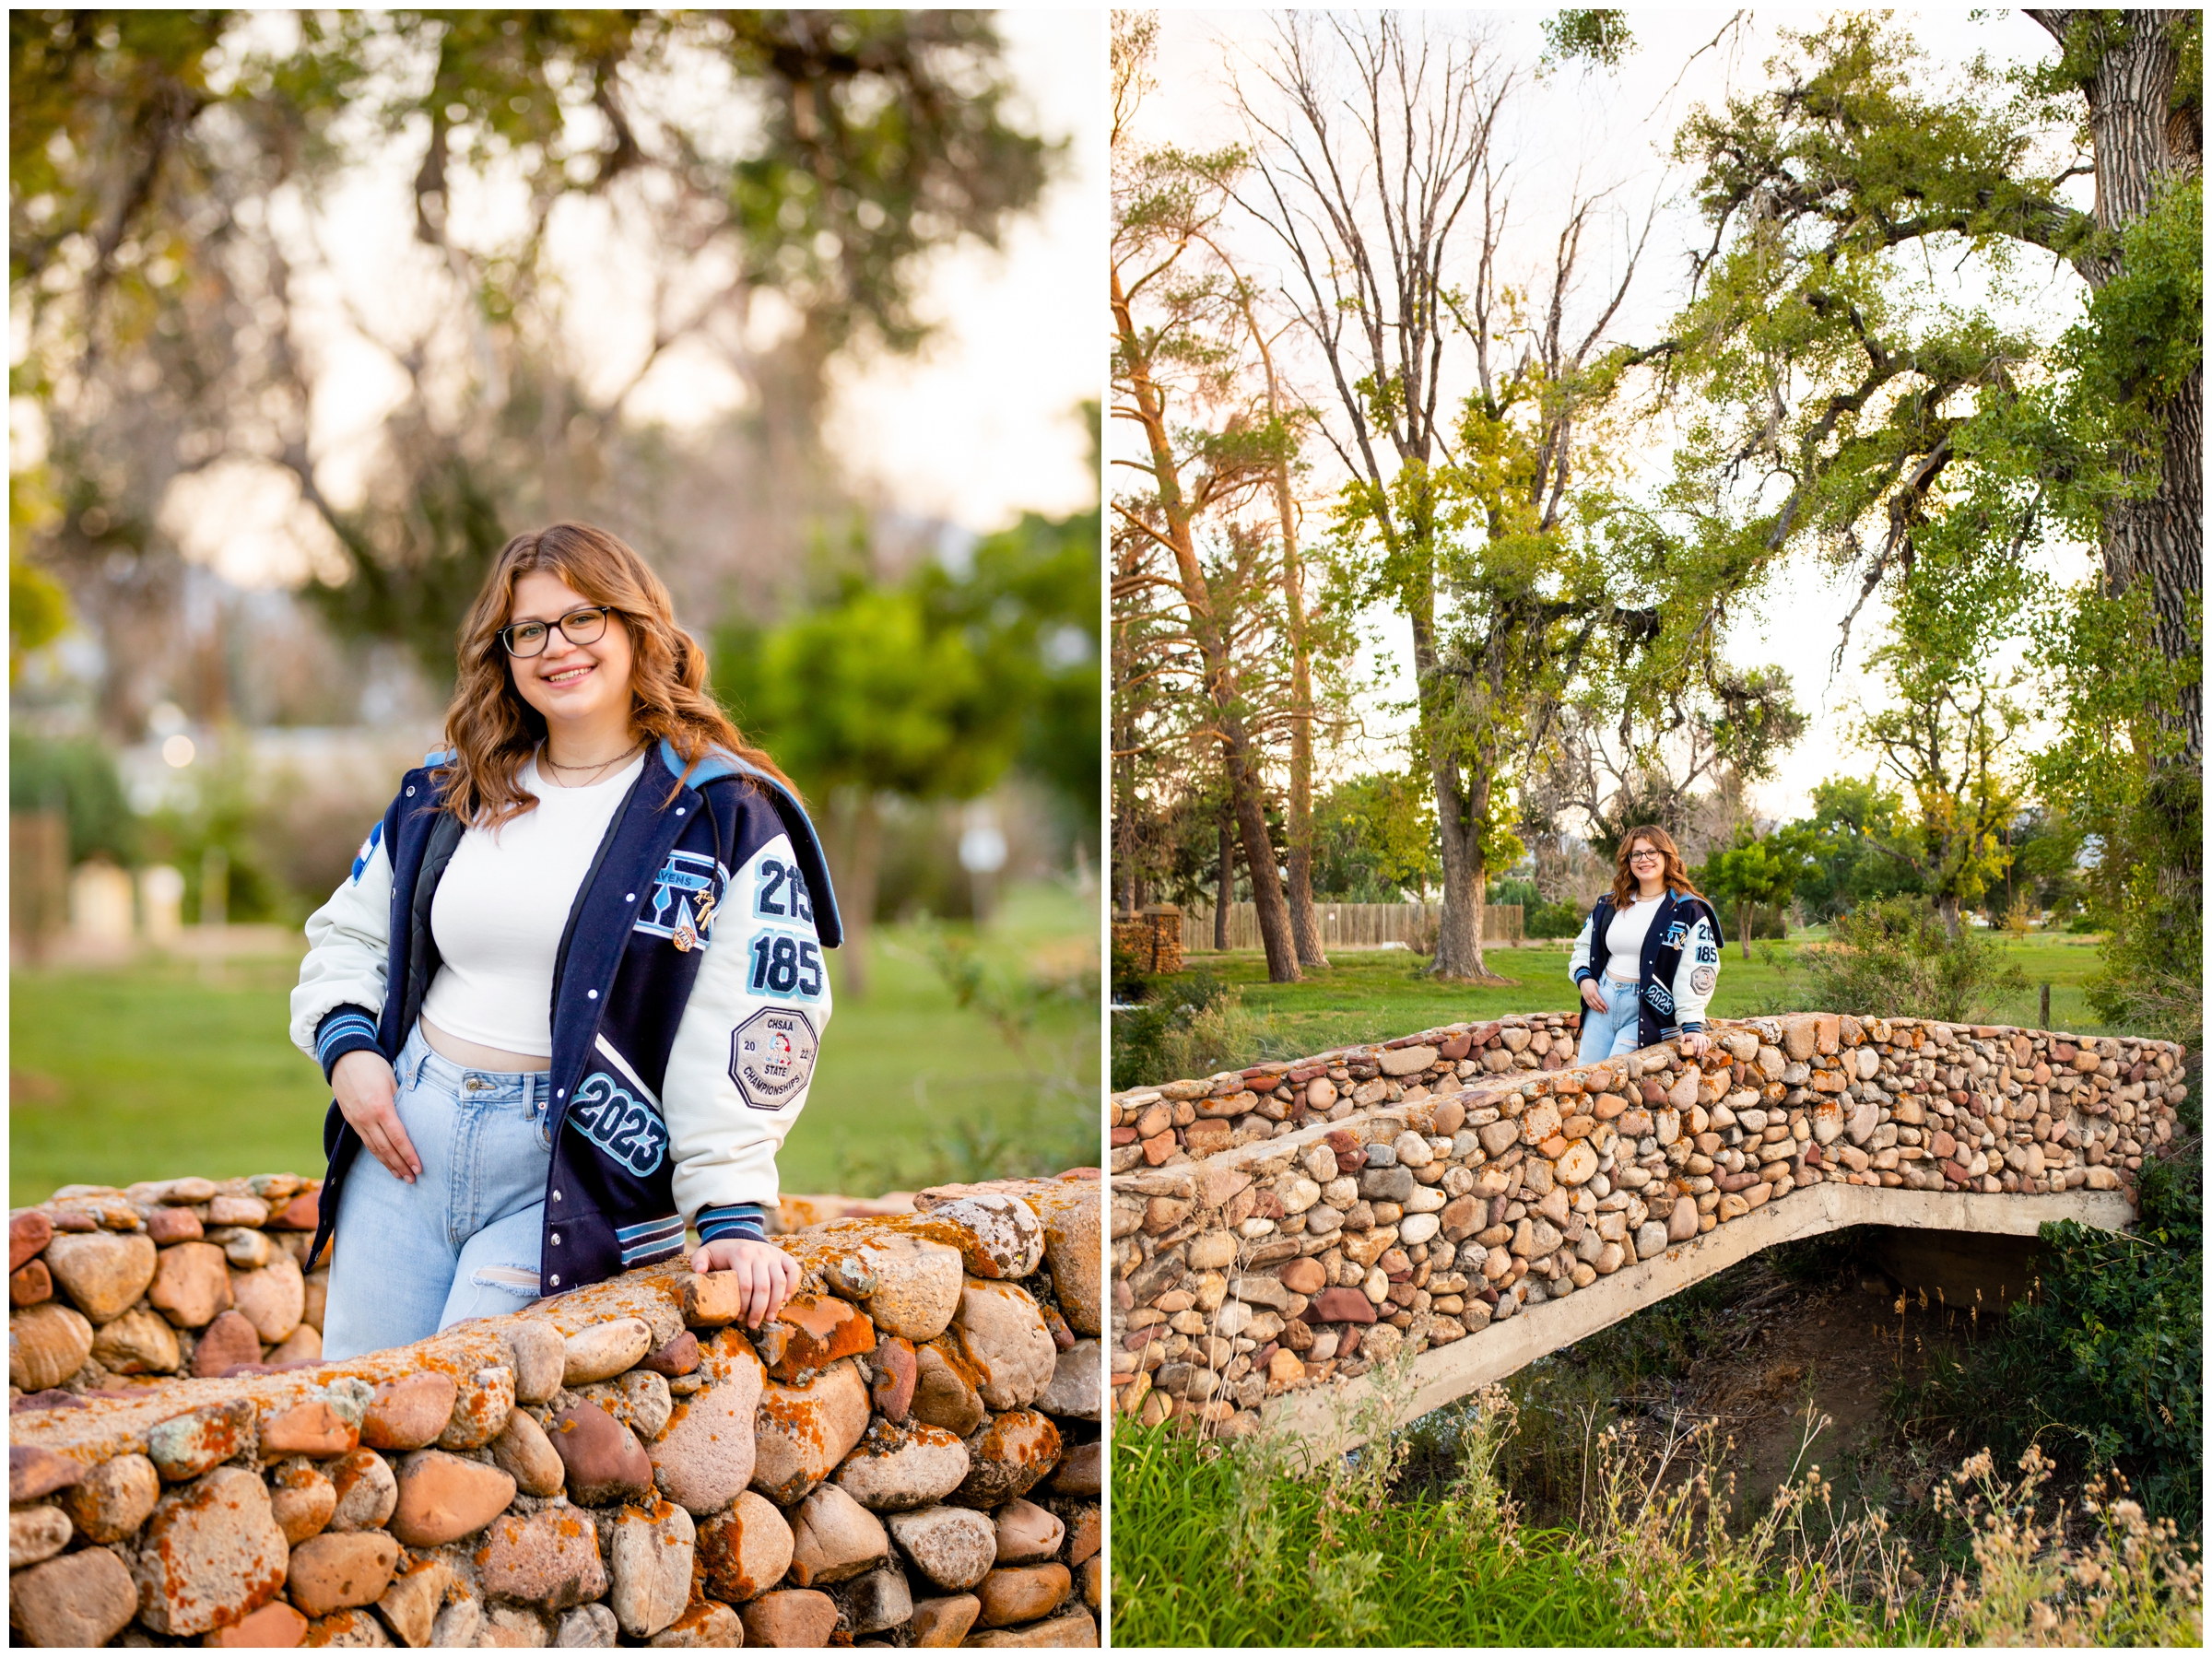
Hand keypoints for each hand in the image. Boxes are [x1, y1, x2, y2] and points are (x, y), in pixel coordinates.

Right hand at [333, 1049, 419, 1183]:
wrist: (344, 1057)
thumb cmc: (374, 1065)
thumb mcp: (393, 1081)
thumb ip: (401, 1102)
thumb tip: (413, 1119)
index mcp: (381, 1107)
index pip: (398, 1137)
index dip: (408, 1154)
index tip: (419, 1167)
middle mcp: (366, 1118)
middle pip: (385, 1148)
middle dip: (400, 1165)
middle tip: (413, 1179)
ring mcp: (356, 1120)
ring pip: (373, 1148)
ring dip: (387, 1163)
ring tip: (400, 1176)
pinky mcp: (350, 1120)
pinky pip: (364, 1141)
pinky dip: (375, 1153)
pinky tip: (384, 1161)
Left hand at [690, 1237, 799, 1327]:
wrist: (738, 1235)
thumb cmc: (721, 1252)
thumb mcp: (706, 1253)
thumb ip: (698, 1260)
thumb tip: (699, 1271)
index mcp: (741, 1254)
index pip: (745, 1285)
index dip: (743, 1305)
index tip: (738, 1318)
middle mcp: (760, 1253)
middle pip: (763, 1287)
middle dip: (759, 1309)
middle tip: (753, 1325)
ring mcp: (773, 1254)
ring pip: (780, 1282)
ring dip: (776, 1303)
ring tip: (769, 1319)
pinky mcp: (782, 1255)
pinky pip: (793, 1270)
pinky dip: (792, 1285)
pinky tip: (784, 1300)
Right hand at [1579, 978, 1608, 1013]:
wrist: (1582, 980)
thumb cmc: (1590, 981)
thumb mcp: (1596, 985)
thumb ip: (1600, 991)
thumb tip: (1604, 995)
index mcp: (1593, 992)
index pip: (1599, 1000)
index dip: (1603, 1005)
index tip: (1607, 1008)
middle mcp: (1589, 996)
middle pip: (1596, 1004)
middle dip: (1601, 1009)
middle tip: (1605, 1012)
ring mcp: (1587, 998)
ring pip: (1592, 1006)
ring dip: (1597, 1010)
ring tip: (1602, 1012)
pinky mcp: (1585, 998)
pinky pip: (1589, 1005)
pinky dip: (1593, 1008)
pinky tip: (1596, 1010)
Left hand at [1680, 1031, 1710, 1059]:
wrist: (1694, 1031)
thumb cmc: (1689, 1036)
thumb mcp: (1684, 1036)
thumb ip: (1682, 1038)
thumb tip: (1682, 1042)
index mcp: (1694, 1037)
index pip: (1695, 1045)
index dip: (1694, 1051)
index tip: (1693, 1055)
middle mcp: (1699, 1037)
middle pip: (1700, 1046)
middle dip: (1699, 1053)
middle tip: (1697, 1057)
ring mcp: (1703, 1037)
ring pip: (1705, 1045)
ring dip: (1704, 1051)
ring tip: (1702, 1055)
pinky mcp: (1707, 1038)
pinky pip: (1709, 1042)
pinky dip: (1708, 1047)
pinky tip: (1706, 1051)